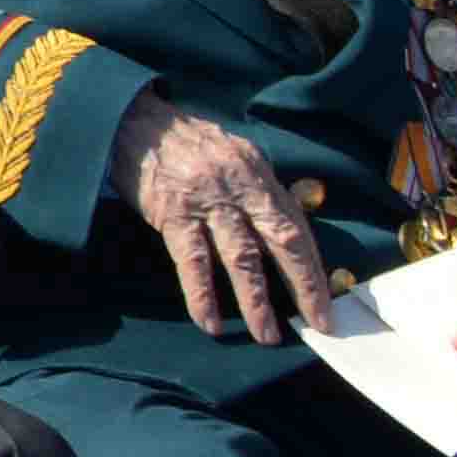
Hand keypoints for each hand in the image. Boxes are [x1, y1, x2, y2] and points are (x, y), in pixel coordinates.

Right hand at [109, 97, 340, 346]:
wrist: (130, 120)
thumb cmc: (183, 141)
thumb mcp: (233, 154)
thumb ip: (259, 188)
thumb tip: (291, 217)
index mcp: (257, 174)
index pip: (295, 226)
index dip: (313, 267)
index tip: (325, 302)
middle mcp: (239, 187)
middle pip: (281, 242)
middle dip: (304, 286)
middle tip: (318, 324)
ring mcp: (206, 201)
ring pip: (240, 257)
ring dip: (256, 301)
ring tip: (267, 336)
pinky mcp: (172, 213)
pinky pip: (191, 261)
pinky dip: (201, 294)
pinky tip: (209, 321)